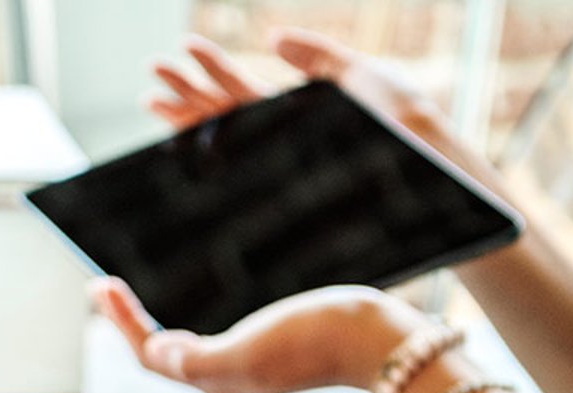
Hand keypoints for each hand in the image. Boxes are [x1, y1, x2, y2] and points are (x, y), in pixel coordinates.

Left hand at [94, 279, 424, 392]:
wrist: (383, 344)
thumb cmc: (319, 341)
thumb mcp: (253, 350)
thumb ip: (200, 360)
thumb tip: (155, 353)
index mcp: (216, 382)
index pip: (151, 355)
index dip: (122, 324)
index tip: (100, 285)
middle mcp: (228, 379)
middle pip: (162, 355)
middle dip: (130, 323)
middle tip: (105, 287)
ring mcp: (252, 366)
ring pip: (186, 349)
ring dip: (156, 323)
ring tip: (135, 296)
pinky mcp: (275, 349)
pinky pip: (216, 336)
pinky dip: (192, 318)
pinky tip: (197, 298)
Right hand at [150, 30, 456, 166]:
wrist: (422, 159)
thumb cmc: (401, 120)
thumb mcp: (359, 74)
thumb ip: (316, 56)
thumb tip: (272, 40)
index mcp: (297, 112)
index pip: (243, 90)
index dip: (212, 70)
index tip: (183, 50)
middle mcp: (281, 138)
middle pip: (222, 110)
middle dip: (186, 90)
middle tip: (151, 71)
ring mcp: (278, 157)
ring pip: (220, 131)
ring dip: (184, 111)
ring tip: (150, 95)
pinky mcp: (282, 173)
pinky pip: (236, 155)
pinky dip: (204, 144)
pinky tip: (177, 136)